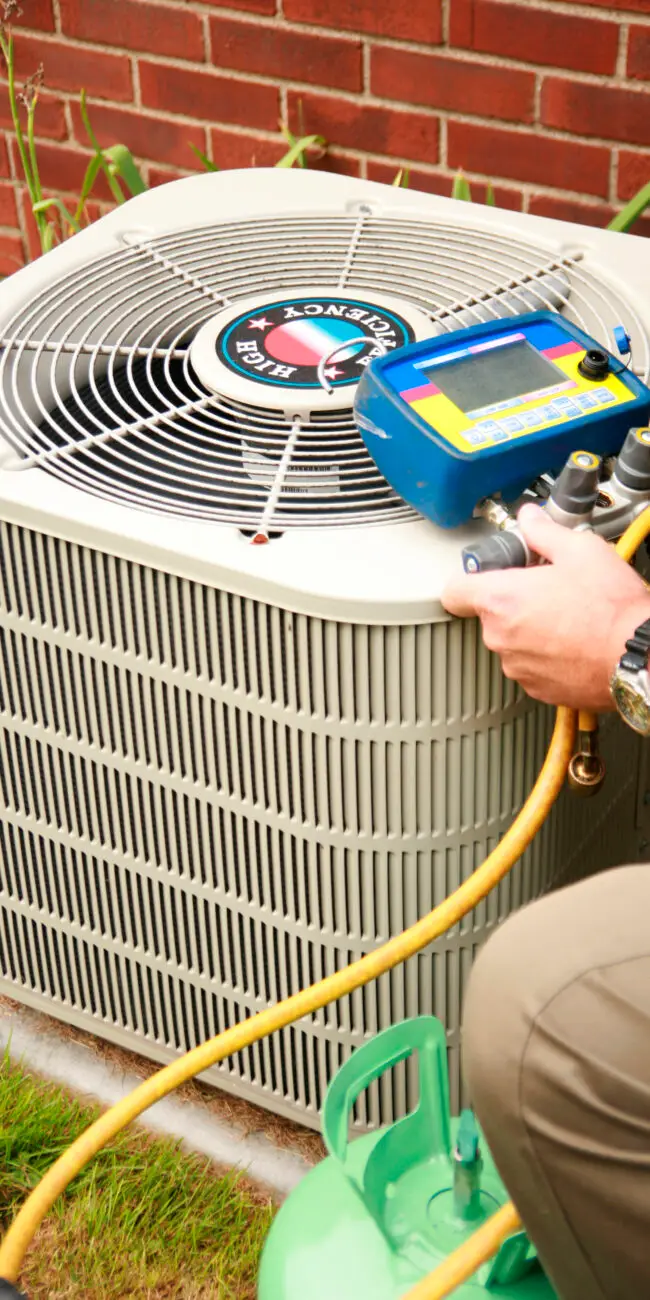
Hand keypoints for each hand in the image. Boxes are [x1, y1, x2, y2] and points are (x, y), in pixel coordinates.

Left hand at [441, 504, 649, 709]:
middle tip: (547, 589)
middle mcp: (502, 637)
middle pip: (490, 614)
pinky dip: (546, 655)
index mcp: (502, 599)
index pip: (454, 591)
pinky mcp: (537, 689)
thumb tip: (530, 519)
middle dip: (514, 601)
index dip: (469, 579)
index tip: (487, 575)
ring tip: (567, 616)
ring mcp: (518, 667)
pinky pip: (531, 666)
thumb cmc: (612, 609)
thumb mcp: (581, 551)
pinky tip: (573, 640)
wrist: (637, 655)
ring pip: (512, 642)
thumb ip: (545, 532)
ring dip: (531, 630)